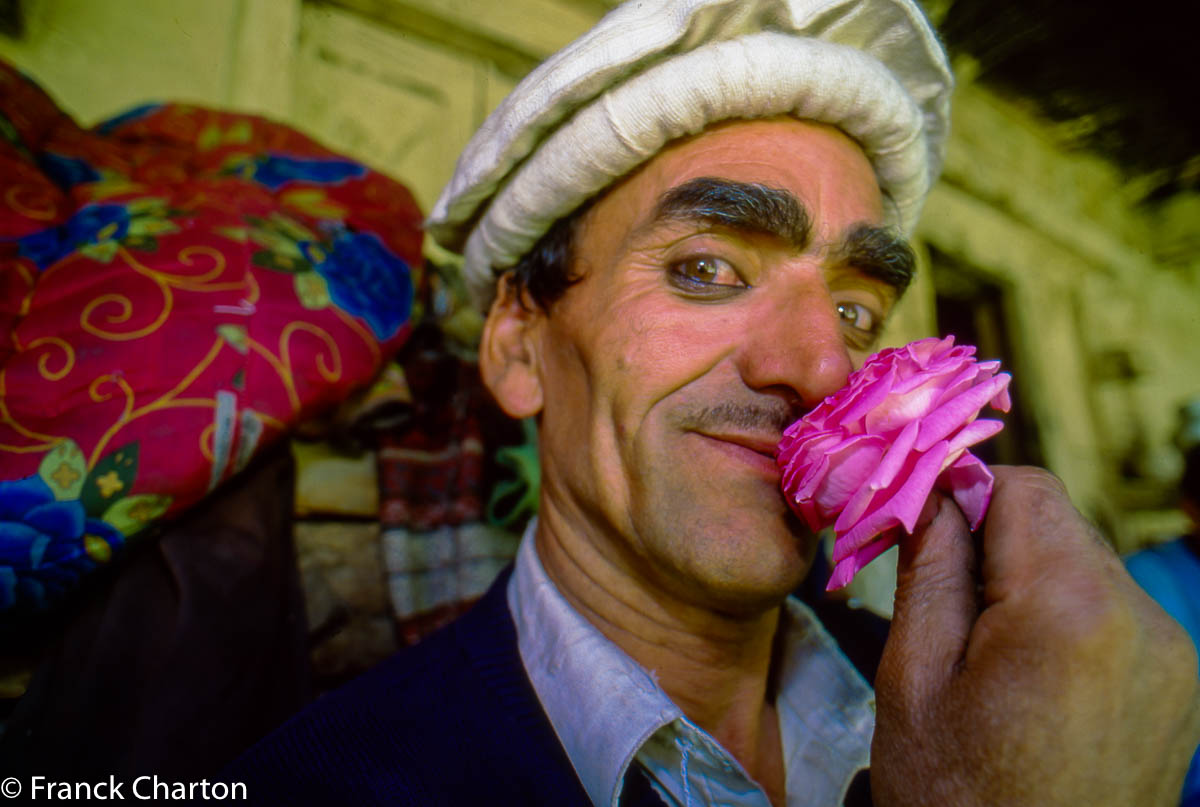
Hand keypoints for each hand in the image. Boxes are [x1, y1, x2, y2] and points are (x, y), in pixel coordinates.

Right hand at [871, 466, 1199, 805]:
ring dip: (1028, 576)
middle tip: (938, 592)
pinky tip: (1028, 670)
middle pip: (1057, 520)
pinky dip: (1065, 613)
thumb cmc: (957, 797)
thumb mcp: (914, 678)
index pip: (1021, 486)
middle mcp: (1140, 618)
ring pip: (1084, 560)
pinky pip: (1111, 609)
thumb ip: (929, 569)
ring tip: (983, 645)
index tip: (916, 524)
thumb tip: (932, 490)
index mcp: (1069, 608)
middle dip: (992, 538)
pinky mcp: (1176, 682)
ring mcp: (1169, 653)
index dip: (960, 491)